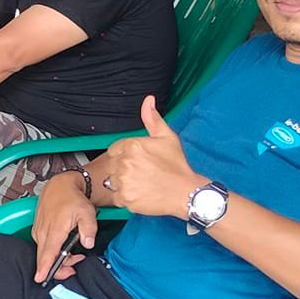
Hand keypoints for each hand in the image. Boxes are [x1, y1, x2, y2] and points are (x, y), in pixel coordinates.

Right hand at [32, 171, 98, 283]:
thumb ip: (89, 229)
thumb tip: (88, 243)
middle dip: (58, 267)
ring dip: (57, 258)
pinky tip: (63, 248)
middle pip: (45, 257)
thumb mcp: (87, 212)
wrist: (60, 185)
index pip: (48, 253)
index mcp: (54, 229)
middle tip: (74, 267)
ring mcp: (39, 230)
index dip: (45, 267)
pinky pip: (42, 246)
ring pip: (44, 252)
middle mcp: (43, 231)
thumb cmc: (72, 197)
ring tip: (73, 254)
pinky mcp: (37, 229)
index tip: (40, 278)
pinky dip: (52, 250)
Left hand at [99, 97, 202, 218]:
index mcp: (132, 145)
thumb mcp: (167, 138)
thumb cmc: (177, 165)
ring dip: (124, 184)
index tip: (140, 163)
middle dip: (124, 170)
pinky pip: (116, 197)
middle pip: (113, 166)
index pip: (114, 150)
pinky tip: (141, 194)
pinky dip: (126, 198)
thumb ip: (153, 119)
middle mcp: (125, 162)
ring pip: (113, 182)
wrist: (186, 193)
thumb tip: (148, 100)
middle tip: (144, 175)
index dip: (126, 157)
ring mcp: (124, 181)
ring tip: (143, 184)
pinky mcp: (125, 198)